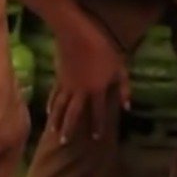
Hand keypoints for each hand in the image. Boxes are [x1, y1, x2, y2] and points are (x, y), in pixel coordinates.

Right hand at [48, 25, 130, 142]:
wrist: (77, 33)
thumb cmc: (103, 47)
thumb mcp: (120, 66)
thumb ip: (124, 87)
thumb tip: (127, 106)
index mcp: (98, 90)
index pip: (98, 113)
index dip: (97, 126)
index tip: (95, 138)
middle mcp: (81, 92)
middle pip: (74, 114)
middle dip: (70, 129)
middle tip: (64, 143)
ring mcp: (67, 85)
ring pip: (60, 107)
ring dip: (57, 120)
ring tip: (53, 132)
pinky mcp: (59, 77)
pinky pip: (54, 94)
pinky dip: (51, 104)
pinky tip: (48, 111)